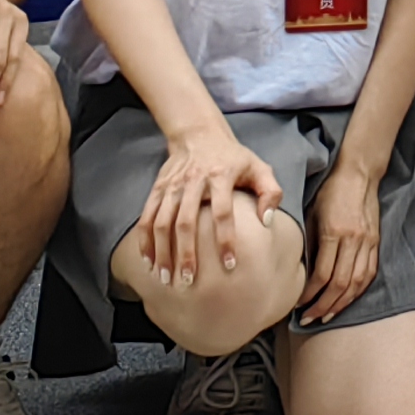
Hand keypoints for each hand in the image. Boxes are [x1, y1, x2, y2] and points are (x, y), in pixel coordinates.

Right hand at [135, 124, 287, 293]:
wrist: (199, 133)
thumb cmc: (233, 157)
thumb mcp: (258, 167)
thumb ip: (270, 192)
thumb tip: (266, 221)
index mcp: (221, 176)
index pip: (223, 212)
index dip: (225, 239)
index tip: (229, 264)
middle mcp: (194, 181)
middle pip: (187, 222)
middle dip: (186, 253)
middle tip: (188, 280)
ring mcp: (172, 185)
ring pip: (163, 222)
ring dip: (162, 252)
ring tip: (165, 278)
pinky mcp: (158, 188)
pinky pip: (147, 217)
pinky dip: (145, 240)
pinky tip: (147, 261)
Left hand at [299, 161, 384, 324]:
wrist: (359, 173)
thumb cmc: (331, 191)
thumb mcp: (313, 213)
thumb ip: (310, 242)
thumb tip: (301, 271)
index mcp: (334, 231)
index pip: (322, 274)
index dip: (309, 294)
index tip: (298, 305)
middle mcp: (353, 239)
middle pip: (340, 284)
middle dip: (323, 306)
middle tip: (309, 319)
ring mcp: (368, 241)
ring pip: (357, 282)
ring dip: (341, 303)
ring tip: (326, 315)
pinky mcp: (376, 241)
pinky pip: (369, 273)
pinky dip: (358, 290)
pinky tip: (347, 299)